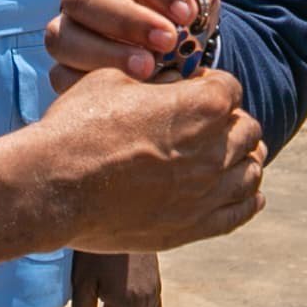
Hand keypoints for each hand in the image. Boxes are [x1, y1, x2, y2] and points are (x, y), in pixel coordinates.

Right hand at [25, 67, 262, 253]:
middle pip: (247, 129)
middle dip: (229, 120)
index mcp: (201, 106)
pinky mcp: (194, 226)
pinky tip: (245, 192)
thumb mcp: (115, 81)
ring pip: (252, 170)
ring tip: (225, 156)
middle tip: (205, 124)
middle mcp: (215, 149)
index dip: (211, 85)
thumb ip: (156, 80)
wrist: (55, 186)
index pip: (230, 87)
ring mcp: (208, 192)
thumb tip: (174, 81)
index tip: (192, 90)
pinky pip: (241, 211)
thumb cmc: (79, 127)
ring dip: (242, 158)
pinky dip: (248, 197)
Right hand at [47, 0, 218, 88]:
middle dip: (126, 21)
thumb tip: (188, 8)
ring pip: (63, 36)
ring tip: (147, 67)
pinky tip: (125, 87)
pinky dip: (90, 82)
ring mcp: (67, 23)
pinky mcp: (66, 61)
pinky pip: (61, 74)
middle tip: (167, 41)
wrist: (173, 31)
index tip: (185, 12)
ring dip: (106, 54)